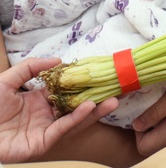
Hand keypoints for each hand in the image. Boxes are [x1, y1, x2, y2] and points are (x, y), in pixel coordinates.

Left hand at [0, 58, 118, 163]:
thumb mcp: (8, 80)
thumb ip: (31, 68)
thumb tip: (59, 60)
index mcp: (40, 101)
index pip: (68, 91)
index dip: (83, 84)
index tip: (100, 75)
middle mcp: (47, 115)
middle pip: (77, 107)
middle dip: (97, 100)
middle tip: (117, 90)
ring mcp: (46, 130)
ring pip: (75, 120)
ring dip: (95, 111)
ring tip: (112, 101)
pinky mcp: (43, 143)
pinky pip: (63, 128)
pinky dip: (77, 118)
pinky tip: (88, 107)